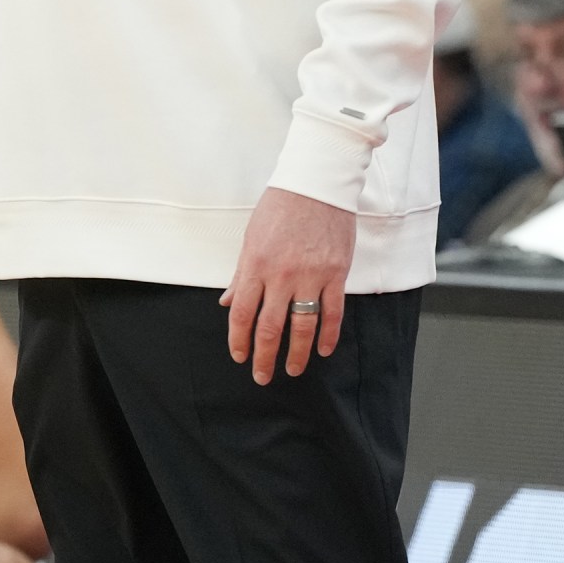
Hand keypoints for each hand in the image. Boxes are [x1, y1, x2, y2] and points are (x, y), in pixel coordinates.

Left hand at [220, 186, 355, 384]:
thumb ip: (242, 274)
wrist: (316, 186)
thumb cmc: (279, 209)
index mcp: (255, 265)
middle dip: (264, 356)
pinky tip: (324, 350)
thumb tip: (227, 302)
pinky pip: (332, 313)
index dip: (239, 339)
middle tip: (262, 376)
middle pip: (270, 327)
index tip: (239, 356)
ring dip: (297, 353)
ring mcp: (310, 277)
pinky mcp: (335, 274)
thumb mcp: (251, 238)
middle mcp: (281, 275)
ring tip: (292, 370)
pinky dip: (329, 335)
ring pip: (303, 326)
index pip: (242, 313)